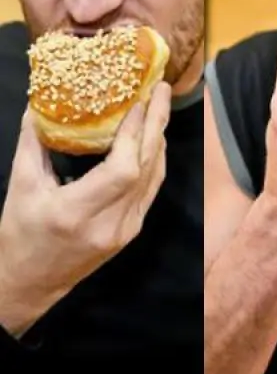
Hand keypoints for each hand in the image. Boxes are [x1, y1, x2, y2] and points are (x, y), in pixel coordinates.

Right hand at [0, 82, 171, 333]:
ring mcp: (126, 230)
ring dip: (158, 140)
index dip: (135, 134)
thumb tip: (39, 103)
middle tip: (160, 90)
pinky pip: (151, 190)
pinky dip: (153, 161)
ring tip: (159, 107)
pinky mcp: (132, 231)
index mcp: (76, 212)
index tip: (139, 101)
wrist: (30, 282)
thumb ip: (32, 144)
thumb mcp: (20, 188)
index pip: (122, 170)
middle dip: (157, 126)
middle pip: (145, 169)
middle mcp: (109, 223)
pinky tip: (152, 139)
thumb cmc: (19, 234)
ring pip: (154, 178)